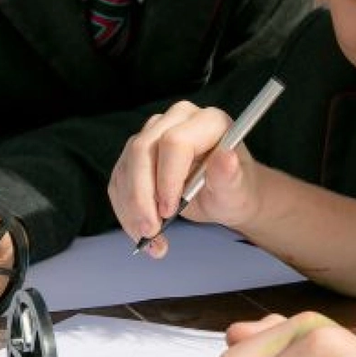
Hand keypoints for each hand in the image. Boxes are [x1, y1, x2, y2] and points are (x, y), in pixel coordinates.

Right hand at [109, 100, 264, 255]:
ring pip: (126, 166)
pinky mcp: (137, 152)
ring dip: (131, 208)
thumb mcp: (236, 190)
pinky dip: (125, 210)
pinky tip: (140, 231)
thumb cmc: (233, 189)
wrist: (223, 195)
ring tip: (149, 237)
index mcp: (208, 121)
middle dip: (141, 196)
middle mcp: (178, 119)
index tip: (170, 210)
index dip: (167, 178)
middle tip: (151, 230)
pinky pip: (119, 180)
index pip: (175, 142)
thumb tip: (227, 157)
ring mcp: (154, 132)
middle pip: (142, 150)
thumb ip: (229, 175)